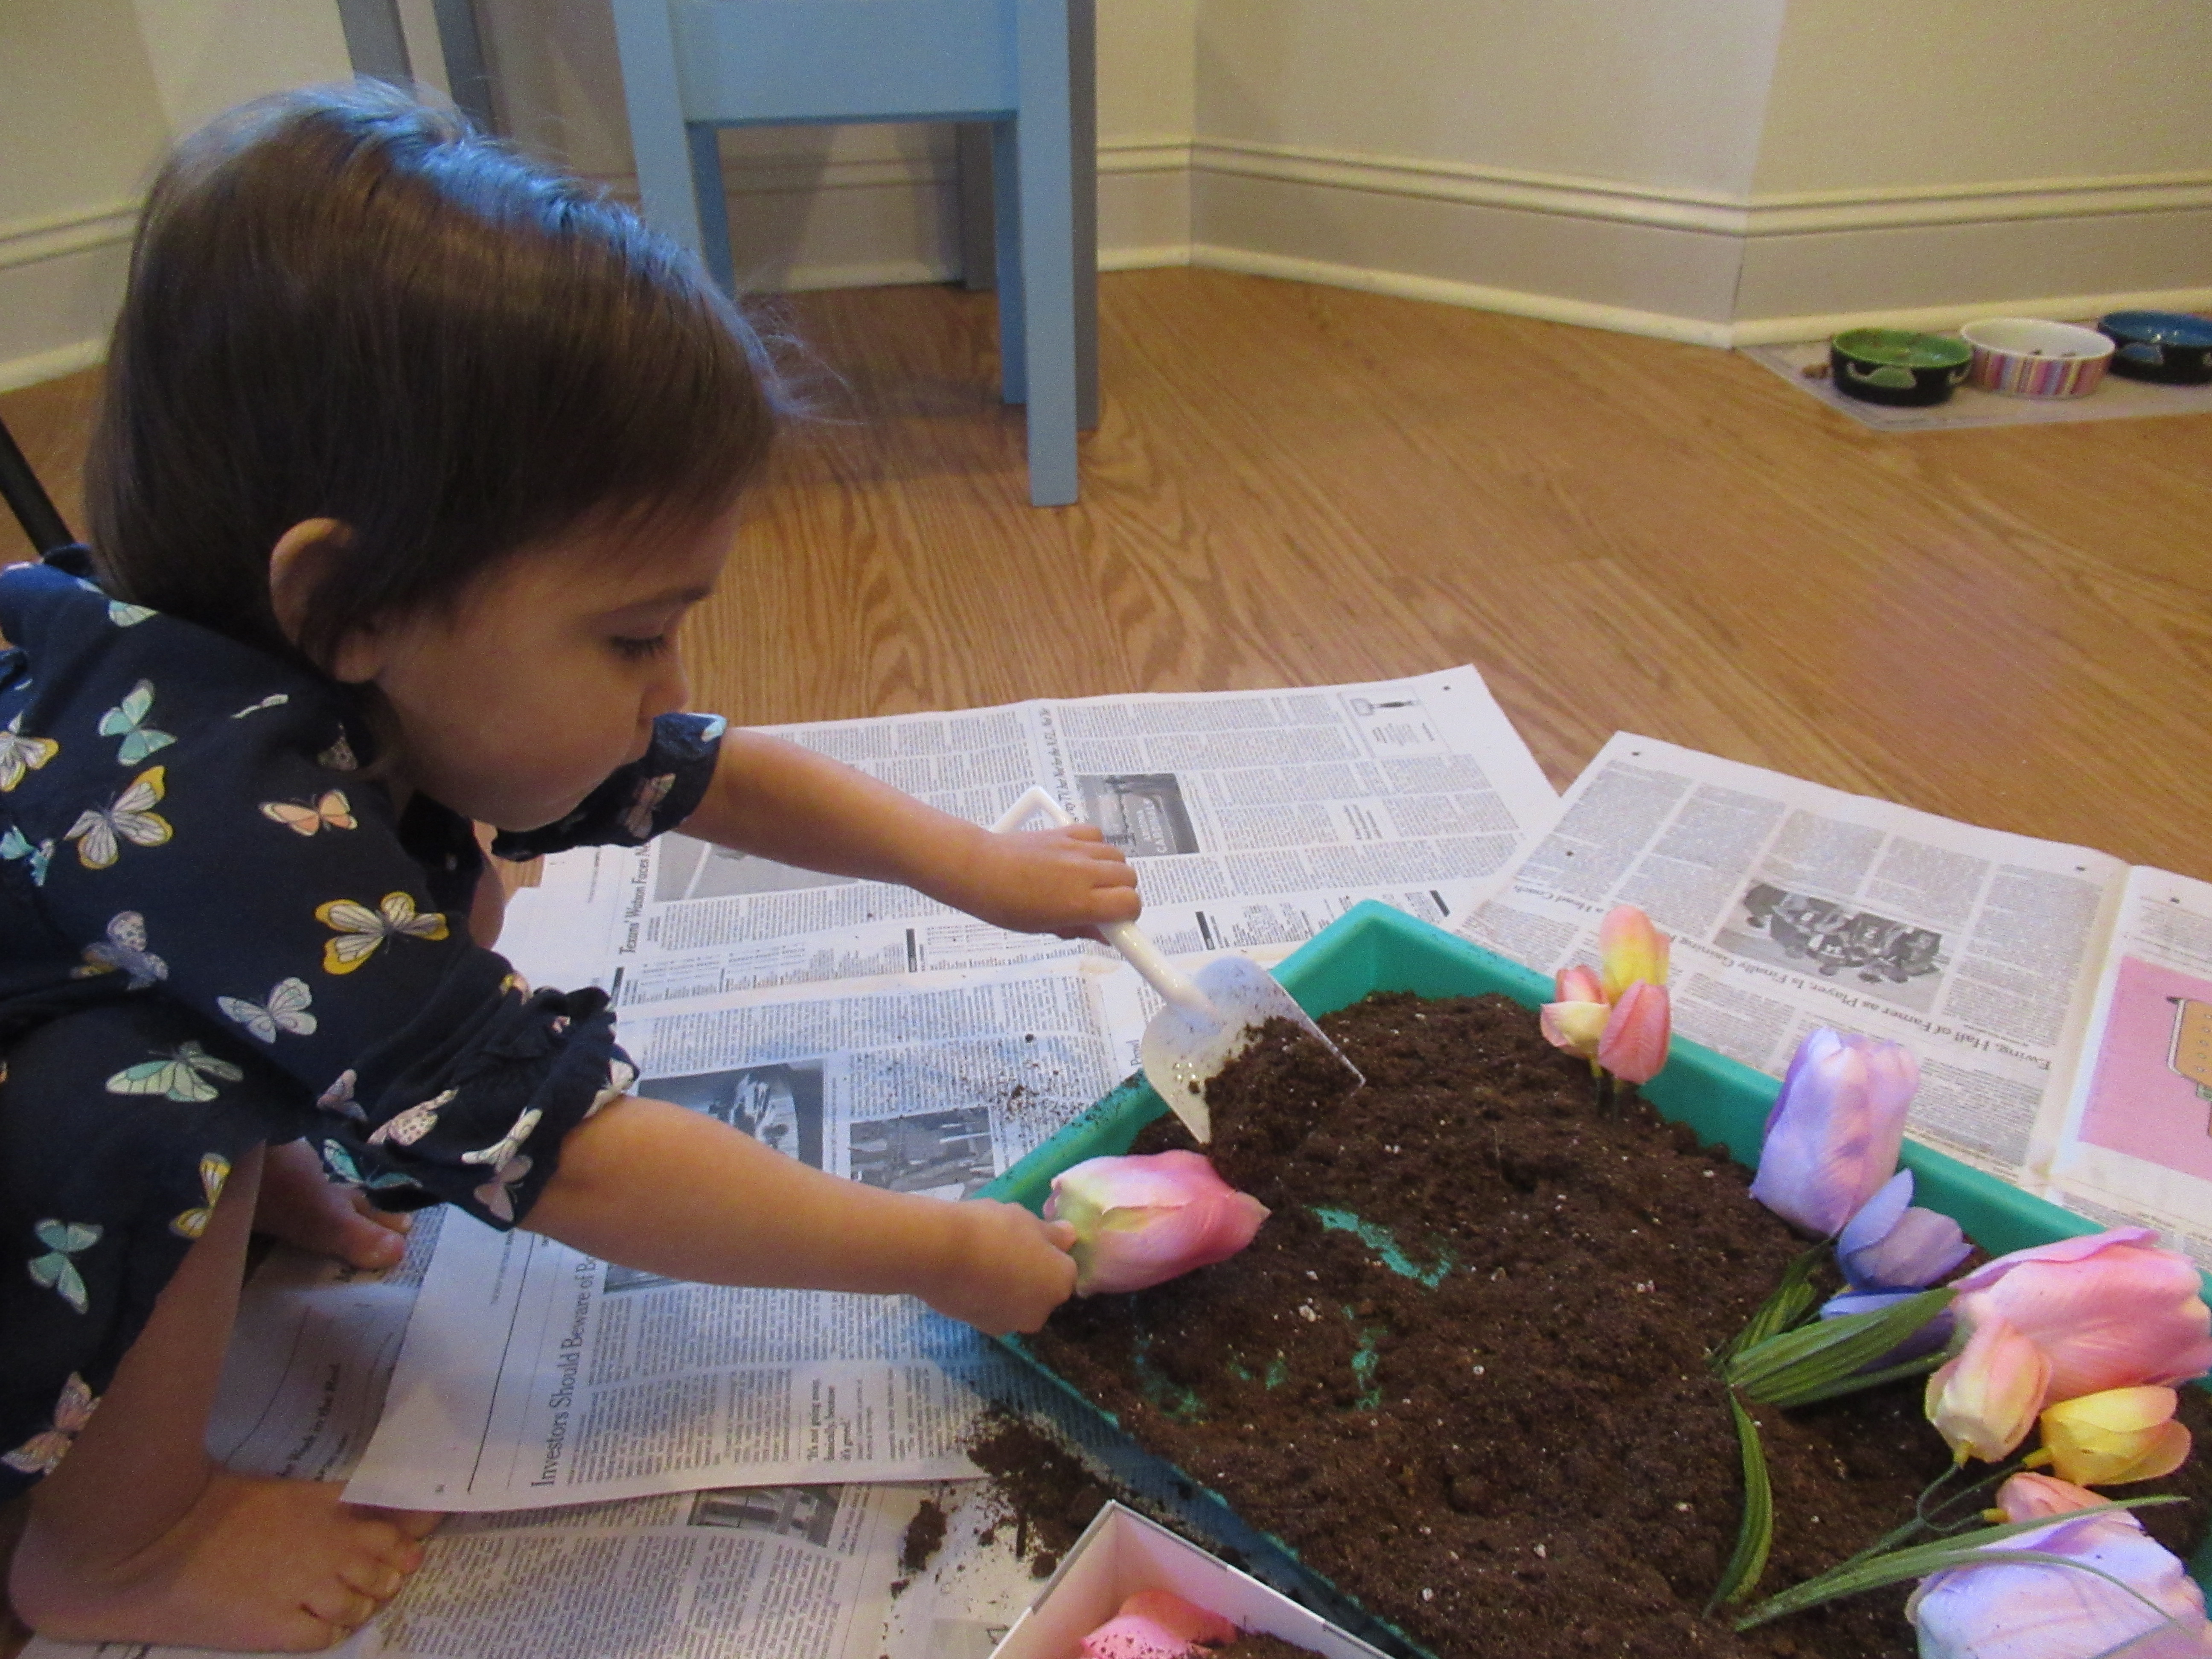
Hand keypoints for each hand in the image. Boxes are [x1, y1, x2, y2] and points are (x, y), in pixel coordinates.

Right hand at [922, 1200, 1077, 1334]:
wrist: (941, 1254)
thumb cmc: (992, 1229)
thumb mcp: (1026, 1218)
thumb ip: (1052, 1233)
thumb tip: (1068, 1237)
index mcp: (1061, 1281)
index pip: (1063, 1267)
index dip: (1045, 1252)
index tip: (1026, 1238)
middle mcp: (1043, 1310)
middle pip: (1041, 1289)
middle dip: (1029, 1274)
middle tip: (1004, 1248)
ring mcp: (1012, 1324)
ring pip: (1016, 1302)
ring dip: (1007, 1288)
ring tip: (982, 1261)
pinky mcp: (983, 1329)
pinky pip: (992, 1309)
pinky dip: (986, 1297)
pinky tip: (968, 1276)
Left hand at [944, 824, 1141, 937]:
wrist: (979, 869)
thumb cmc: (1006, 905)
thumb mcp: (1044, 927)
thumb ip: (1080, 929)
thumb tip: (1106, 935)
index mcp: (1079, 902)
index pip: (1129, 904)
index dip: (1130, 916)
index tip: (1122, 923)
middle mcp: (1083, 872)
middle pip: (1129, 877)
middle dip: (1122, 893)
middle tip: (1103, 903)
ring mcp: (1075, 849)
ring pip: (1117, 855)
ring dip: (1111, 870)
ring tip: (1090, 881)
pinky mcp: (1065, 832)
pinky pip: (1096, 835)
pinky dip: (1096, 847)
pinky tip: (1080, 858)